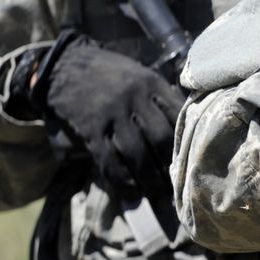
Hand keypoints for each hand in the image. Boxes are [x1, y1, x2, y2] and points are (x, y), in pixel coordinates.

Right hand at [30, 30, 182, 192]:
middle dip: (170, 164)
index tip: (194, 159)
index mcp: (152, 83)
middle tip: (179, 184)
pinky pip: (108, 158)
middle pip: (160, 137)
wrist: (64, 65)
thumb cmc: (110, 72)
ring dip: (149, 177)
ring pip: (136, 151)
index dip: (186, 139)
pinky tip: (131, 190)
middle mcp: (134, 98)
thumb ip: (160, 97)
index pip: (178, 114)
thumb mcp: (140, 75)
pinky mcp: (89, 128)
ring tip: (159, 195)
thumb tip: (184, 126)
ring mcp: (111, 113)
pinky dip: (120, 177)